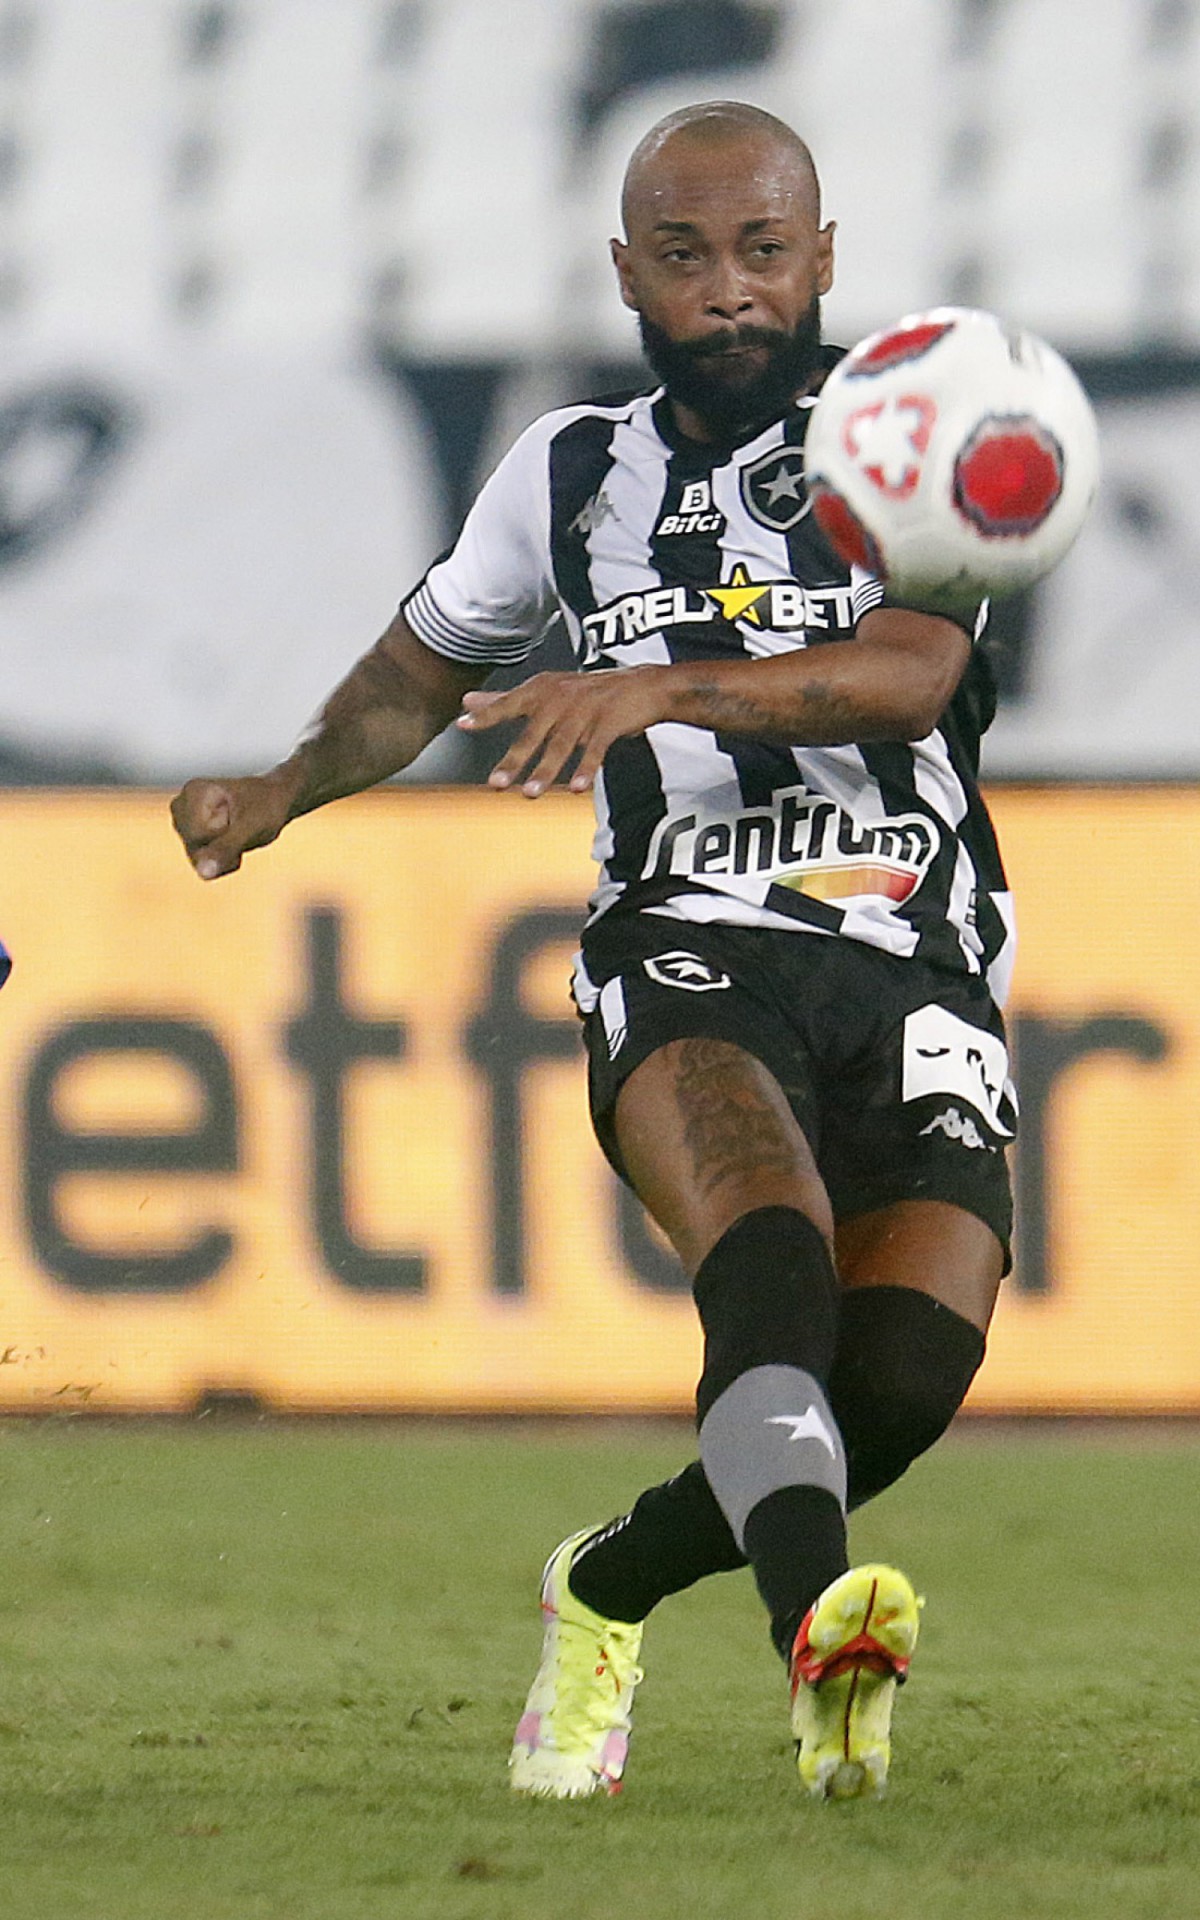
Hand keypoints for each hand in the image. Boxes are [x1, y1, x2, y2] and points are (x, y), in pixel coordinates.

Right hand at [170, 771, 299, 878]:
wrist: (275, 801)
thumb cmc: (266, 807)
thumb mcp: (250, 828)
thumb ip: (225, 848)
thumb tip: (203, 873)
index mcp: (193, 792)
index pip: (198, 835)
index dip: (224, 833)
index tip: (240, 817)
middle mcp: (182, 807)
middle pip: (195, 849)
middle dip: (222, 847)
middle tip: (242, 828)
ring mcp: (184, 824)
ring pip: (199, 860)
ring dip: (225, 855)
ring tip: (241, 834)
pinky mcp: (192, 840)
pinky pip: (205, 865)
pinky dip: (224, 861)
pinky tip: (235, 843)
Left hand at [456, 667, 665, 795]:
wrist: (644, 686)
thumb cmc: (589, 693)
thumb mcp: (546, 691)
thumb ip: (506, 700)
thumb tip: (467, 701)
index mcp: (543, 689)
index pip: (509, 703)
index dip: (487, 714)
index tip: (463, 725)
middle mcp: (561, 697)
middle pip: (534, 732)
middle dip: (515, 759)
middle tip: (497, 784)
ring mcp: (586, 709)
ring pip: (562, 744)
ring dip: (546, 770)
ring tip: (530, 794)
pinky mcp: (610, 722)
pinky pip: (596, 749)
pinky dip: (586, 769)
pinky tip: (576, 789)